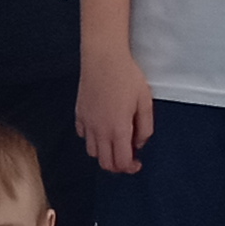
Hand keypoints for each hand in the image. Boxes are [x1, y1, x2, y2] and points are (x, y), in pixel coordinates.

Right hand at [76, 43, 154, 178]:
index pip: (121, 162)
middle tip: (127, 157)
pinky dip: (93, 139)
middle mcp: (100, 130)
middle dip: (117, 166)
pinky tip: (101, 129)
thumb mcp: (145, 102)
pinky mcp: (79, 114)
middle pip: (105, 163)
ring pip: (93, 152)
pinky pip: (83, 136)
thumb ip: (145, 128)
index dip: (130, 168)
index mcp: (118, 129)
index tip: (137, 163)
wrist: (103, 58)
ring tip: (115, 142)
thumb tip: (138, 144)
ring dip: (105, 153)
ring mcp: (87, 123)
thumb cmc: (126, 76)